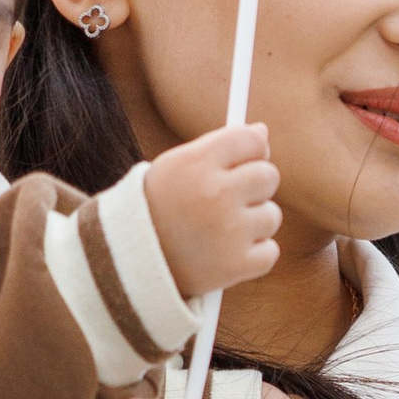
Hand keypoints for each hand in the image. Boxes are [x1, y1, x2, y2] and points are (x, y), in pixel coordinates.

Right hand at [144, 124, 281, 302]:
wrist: (126, 262)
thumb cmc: (158, 208)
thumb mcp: (176, 167)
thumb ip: (219, 146)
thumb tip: (262, 132)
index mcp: (196, 163)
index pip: (251, 141)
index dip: (252, 150)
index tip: (243, 163)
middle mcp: (215, 193)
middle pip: (268, 176)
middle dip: (254, 188)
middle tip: (229, 201)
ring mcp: (228, 231)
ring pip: (271, 216)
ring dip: (253, 224)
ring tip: (220, 231)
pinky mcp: (235, 266)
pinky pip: (270, 251)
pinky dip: (253, 255)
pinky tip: (226, 253)